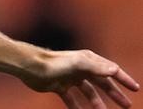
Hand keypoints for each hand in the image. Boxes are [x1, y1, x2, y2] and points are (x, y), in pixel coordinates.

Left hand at [21, 49, 138, 107]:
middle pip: (102, 82)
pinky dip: (78, 107)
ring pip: (88, 93)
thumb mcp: (78, 64)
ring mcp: (70, 77)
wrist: (31, 67)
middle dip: (114, 93)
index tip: (135, 89)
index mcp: (87, 60)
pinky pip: (72, 99)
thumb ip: (97, 67)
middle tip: (127, 105)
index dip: (124, 79)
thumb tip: (114, 70)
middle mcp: (80, 68)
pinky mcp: (59, 86)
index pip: (110, 69)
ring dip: (97, 103)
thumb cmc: (55, 63)